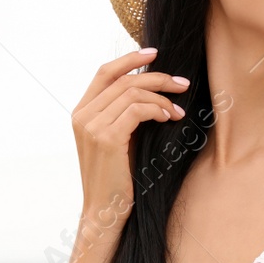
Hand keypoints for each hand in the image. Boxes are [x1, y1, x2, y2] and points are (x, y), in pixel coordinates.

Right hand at [70, 47, 189, 227]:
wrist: (105, 210)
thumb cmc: (116, 177)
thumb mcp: (118, 139)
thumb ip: (124, 113)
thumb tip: (152, 89)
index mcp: (81, 112)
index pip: (104, 72)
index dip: (129, 59)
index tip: (154, 53)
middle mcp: (82, 116)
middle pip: (123, 80)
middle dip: (157, 77)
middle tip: (182, 83)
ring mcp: (92, 126)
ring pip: (132, 93)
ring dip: (161, 98)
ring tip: (178, 111)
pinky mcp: (107, 138)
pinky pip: (138, 110)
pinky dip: (157, 110)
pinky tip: (168, 118)